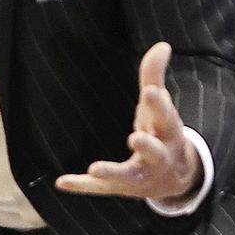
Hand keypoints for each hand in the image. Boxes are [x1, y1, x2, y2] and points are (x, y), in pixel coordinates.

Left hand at [55, 41, 201, 202]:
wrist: (173, 180)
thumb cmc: (161, 134)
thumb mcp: (159, 108)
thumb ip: (154, 77)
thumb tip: (163, 44)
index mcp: (168, 134)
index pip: (166, 118)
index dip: (159, 106)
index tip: (151, 92)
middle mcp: (158, 158)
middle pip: (156, 152)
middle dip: (148, 145)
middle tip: (135, 136)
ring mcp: (138, 176)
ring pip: (126, 176)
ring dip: (111, 172)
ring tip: (95, 168)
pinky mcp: (119, 187)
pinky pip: (99, 189)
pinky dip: (81, 186)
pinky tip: (62, 181)